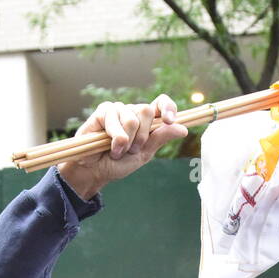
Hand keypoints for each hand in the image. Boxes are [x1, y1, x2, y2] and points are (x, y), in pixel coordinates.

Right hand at [57, 96, 186, 198]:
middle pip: (147, 110)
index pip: (161, 103)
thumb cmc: (118, 163)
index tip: (169, 120)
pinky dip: (114, 139)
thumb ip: (160, 138)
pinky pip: (114, 120)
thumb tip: (183, 129)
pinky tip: (107, 146)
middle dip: (141, 136)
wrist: (95, 172)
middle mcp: (132, 111)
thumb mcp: (144, 154)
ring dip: (126, 142)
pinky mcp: (103, 112)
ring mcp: (117, 110)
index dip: (168, 108)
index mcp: (146, 120)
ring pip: (132, 119)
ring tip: (117, 150)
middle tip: (131, 150)